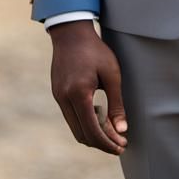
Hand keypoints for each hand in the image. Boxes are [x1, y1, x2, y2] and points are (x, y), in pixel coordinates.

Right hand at [49, 20, 127, 154]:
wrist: (71, 32)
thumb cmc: (95, 50)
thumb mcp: (112, 73)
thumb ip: (116, 103)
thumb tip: (121, 130)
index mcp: (79, 94)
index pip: (93, 131)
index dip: (108, 143)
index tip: (122, 146)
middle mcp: (65, 99)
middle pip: (82, 134)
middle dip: (102, 142)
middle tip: (119, 142)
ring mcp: (58, 97)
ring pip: (75, 128)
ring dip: (93, 134)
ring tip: (111, 130)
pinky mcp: (57, 94)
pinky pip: (71, 117)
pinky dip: (85, 122)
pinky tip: (99, 115)